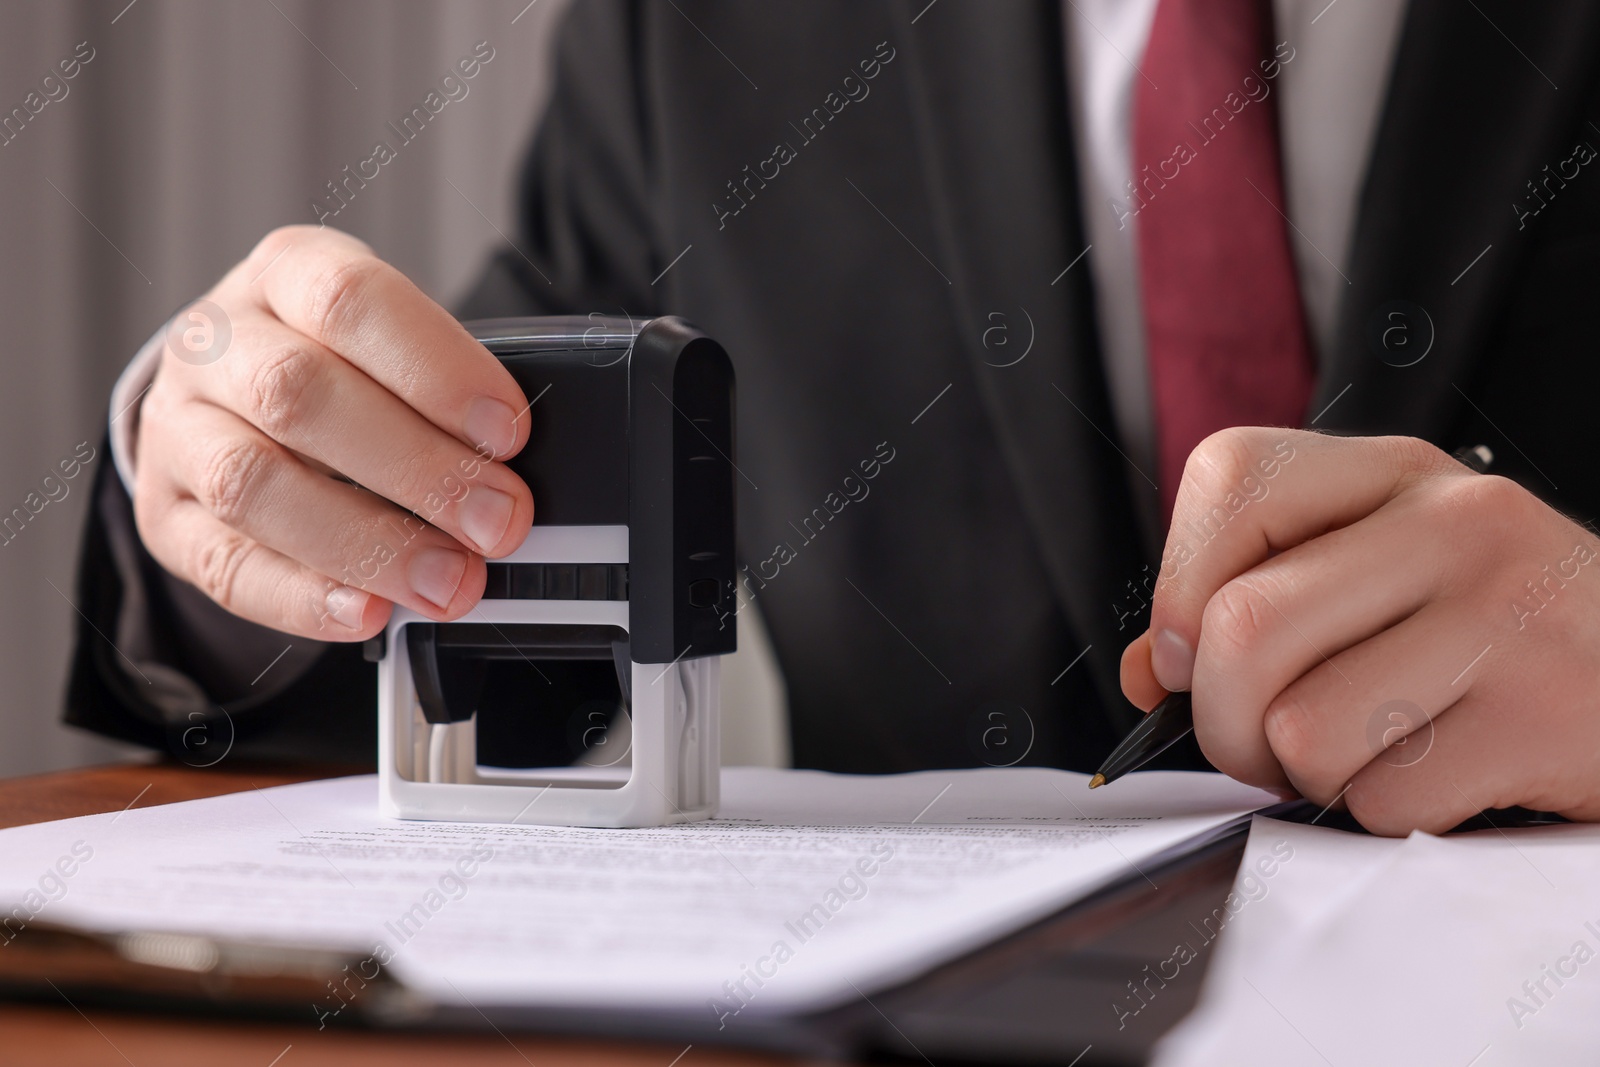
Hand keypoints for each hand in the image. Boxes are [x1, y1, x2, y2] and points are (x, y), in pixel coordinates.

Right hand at [132, 226, 534, 640]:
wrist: (232, 396)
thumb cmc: (340, 364)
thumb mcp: (390, 340)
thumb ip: (446, 389)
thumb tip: (517, 471)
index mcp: (286, 275)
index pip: (352, 301)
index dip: (436, 369)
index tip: (506, 431)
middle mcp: (218, 344)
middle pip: (299, 396)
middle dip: (416, 468)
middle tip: (497, 520)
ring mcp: (179, 430)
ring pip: (252, 483)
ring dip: (367, 543)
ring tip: (449, 580)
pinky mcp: (165, 516)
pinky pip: (226, 565)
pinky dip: (303, 597)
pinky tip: (368, 612)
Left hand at [1120, 427, 1599, 835]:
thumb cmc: (1494, 639)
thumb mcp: (1381, 580)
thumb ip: (1252, 603)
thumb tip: (1150, 671)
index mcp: (1395, 472)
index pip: (1231, 478)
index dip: (1179, 585)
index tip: (1191, 651)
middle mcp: (1458, 520)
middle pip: (1244, 626)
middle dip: (1221, 721)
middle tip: (1259, 743)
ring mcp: (1511, 614)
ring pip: (1301, 727)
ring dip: (1304, 777)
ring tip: (1361, 755)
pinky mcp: (1549, 716)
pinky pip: (1384, 798)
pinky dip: (1386, 814)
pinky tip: (1444, 776)